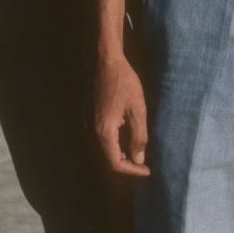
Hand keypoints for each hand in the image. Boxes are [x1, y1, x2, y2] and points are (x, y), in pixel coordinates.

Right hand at [94, 51, 150, 176]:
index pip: (115, 164)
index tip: (147, 171)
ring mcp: (86, 126)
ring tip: (136, 155)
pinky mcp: (87, 119)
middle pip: (106, 161)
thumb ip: (139, 136)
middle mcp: (91, 133)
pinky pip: (98, 141)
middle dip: (125, 166)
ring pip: (101, 152)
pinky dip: (111, 147)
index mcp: (103, 132)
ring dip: (118, 157)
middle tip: (143, 166)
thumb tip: (138, 159)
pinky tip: (124, 141)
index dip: (132, 171)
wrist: (104, 61)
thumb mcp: (138, 109)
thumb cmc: (124, 82)